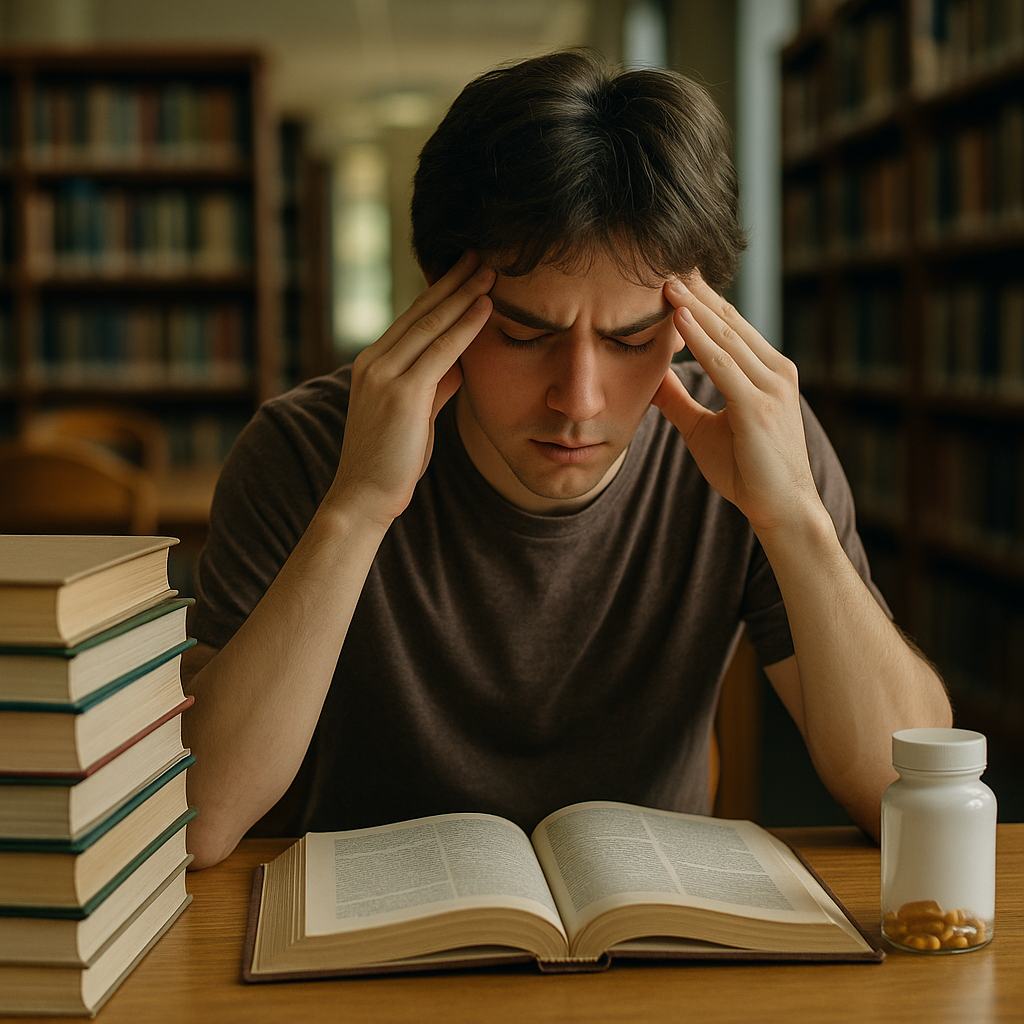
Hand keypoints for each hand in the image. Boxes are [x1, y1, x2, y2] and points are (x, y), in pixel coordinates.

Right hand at [328, 251, 494, 529]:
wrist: (364, 497)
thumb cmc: (391, 462)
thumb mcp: (416, 416)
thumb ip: (435, 386)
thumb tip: (459, 363)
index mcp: (373, 364)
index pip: (412, 318)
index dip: (440, 292)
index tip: (465, 270)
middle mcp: (374, 361)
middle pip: (420, 311)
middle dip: (453, 280)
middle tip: (480, 252)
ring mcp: (385, 375)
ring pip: (431, 324)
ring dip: (464, 293)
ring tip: (490, 268)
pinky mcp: (401, 393)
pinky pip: (440, 350)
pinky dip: (465, 326)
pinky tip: (486, 305)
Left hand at [651, 273, 824, 537]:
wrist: (781, 509)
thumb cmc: (748, 472)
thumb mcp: (703, 429)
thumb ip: (679, 401)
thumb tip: (650, 376)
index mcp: (766, 373)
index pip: (729, 325)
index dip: (700, 300)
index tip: (670, 276)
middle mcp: (774, 372)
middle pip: (729, 321)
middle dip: (696, 292)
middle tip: (664, 262)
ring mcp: (770, 387)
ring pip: (725, 336)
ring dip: (693, 306)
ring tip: (665, 279)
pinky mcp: (758, 407)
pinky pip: (724, 365)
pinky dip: (700, 339)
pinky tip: (678, 317)